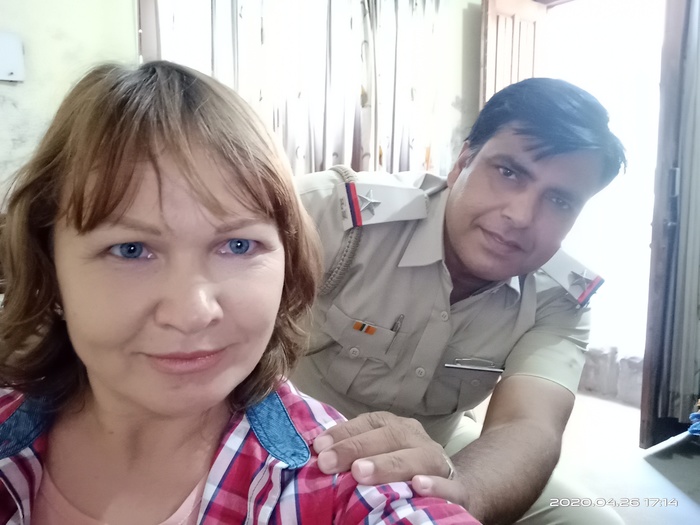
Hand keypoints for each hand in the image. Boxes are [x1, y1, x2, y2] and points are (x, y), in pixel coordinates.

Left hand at [313, 411, 461, 489]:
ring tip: (360, 473)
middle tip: (329, 463)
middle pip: (390, 437)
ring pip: (417, 458)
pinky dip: (435, 486)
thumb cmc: (401, 471)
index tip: (318, 447)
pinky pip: (449, 486)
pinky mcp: (457, 490)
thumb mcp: (377, 456)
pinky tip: (418, 486)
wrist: (450, 488)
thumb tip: (317, 454)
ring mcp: (438, 463)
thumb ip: (352, 454)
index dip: (343, 433)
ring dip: (388, 465)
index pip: (369, 423)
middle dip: (356, 448)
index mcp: (396, 428)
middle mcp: (417, 439)